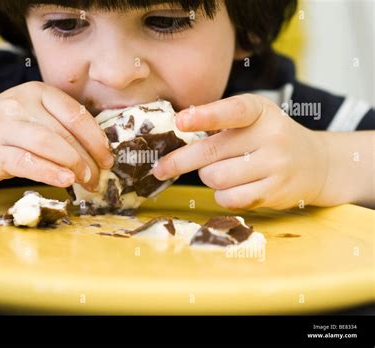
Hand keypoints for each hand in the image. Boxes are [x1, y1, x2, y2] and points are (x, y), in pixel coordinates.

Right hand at [0, 81, 113, 190]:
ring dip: (74, 164)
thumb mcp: (33, 116)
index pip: (77, 114)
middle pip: (66, 132)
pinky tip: (66, 181)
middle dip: (89, 158)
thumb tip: (97, 152)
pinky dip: (50, 172)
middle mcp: (22, 104)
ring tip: (87, 181)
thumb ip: (60, 126)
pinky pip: (27, 161)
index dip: (97, 139)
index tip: (108, 158)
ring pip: (49, 143)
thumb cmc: (5, 130)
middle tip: (99, 177)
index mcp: (38, 92)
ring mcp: (5, 126)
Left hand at [152, 94, 328, 209]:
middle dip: (179, 162)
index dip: (205, 116)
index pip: (232, 111)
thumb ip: (220, 123)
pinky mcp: (275, 192)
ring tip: (223, 171)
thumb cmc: (269, 138)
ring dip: (209, 178)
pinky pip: (229, 198)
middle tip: (160, 168)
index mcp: (260, 111)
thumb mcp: (252, 119)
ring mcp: (276, 165)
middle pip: (211, 152)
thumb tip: (176, 134)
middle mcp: (271, 135)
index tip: (181, 121)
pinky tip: (233, 186)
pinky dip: (222, 195)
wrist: (314, 164)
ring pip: (216, 178)